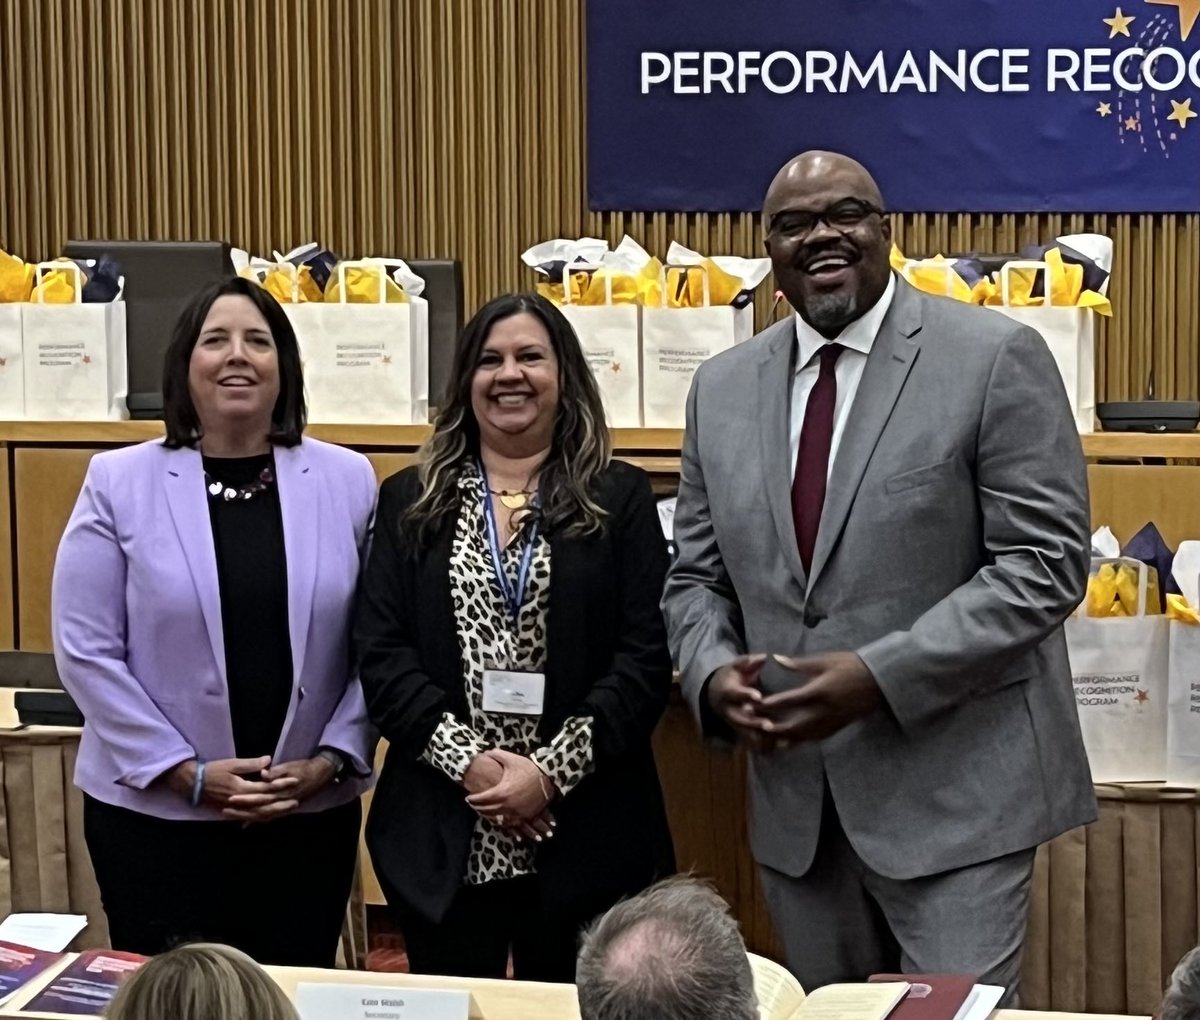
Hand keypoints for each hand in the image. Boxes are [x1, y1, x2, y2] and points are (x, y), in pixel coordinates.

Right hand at [163, 756, 300, 819]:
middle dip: (282, 804)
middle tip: (297, 801)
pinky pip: (249, 818)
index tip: (295, 780)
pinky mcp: (231, 812)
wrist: (193, 784)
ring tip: (287, 810)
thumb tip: (269, 760)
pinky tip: (270, 818)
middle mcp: (240, 802)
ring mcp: (235, 809)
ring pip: (258, 815)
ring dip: (274, 813)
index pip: (267, 788)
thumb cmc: (213, 770)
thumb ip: (251, 764)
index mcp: (242, 789)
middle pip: (265, 806)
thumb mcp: (232, 764)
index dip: (282, 784)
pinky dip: (260, 818)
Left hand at [222, 757, 334, 821]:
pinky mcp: (283, 809)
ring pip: (262, 816)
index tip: (230, 798)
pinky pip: (268, 817)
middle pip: (258, 809)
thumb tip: (263, 774)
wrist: (320, 774)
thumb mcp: (291, 766)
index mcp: (280, 791)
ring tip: (230, 816)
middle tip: (224, 810)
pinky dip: (256, 820)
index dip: (245, 799)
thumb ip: (277, 771)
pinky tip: (245, 824)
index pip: (259, 797)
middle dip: (241, 811)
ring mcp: (282, 807)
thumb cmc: (305, 768)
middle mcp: (280, 802)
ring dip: (246, 817)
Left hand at [466, 749, 555, 841]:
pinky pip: (510, 823)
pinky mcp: (524, 816)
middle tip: (472, 806)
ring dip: (488, 817)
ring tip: (482, 813)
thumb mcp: (511, 759)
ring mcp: (516, 813)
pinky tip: (498, 821)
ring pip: (497, 819)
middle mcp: (507, 805)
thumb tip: (486, 751)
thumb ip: (497, 755)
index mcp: (501, 791)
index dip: (473, 799)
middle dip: (478, 808)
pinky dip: (502, 823)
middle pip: (487, 810)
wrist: (548, 778)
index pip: (482, 799)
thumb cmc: (528, 768)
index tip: (467, 798)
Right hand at [706, 654, 769, 745]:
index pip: (736, 694)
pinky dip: (765, 745)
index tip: (758, 696)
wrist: (715, 693)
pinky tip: (780, 746)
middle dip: (754, 722)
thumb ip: (748, 662)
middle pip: (740, 718)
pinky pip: (752, 740)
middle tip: (769, 725)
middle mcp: (729, 710)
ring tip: (777, 740)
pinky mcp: (741, 731)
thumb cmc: (731, 676)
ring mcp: (734, 723)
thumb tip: (763, 657)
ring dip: (760, 737)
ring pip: (746, 733)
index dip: (746, 695)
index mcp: (727, 692)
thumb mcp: (736, 666)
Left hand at [758, 652, 882, 745]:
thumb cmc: (851, 665)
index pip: (790, 701)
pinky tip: (789, 742)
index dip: (771, 704)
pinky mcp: (838, 727)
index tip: (755, 704)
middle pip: (794, 724)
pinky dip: (801, 741)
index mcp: (820, 691)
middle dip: (774, 726)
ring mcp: (832, 721)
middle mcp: (824, 711)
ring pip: (804, 735)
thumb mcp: (825, 660)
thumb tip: (777, 659)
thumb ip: (800, 664)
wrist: (879, 681)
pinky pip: (816, 738)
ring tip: (767, 737)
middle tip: (756, 725)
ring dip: (785, 737)